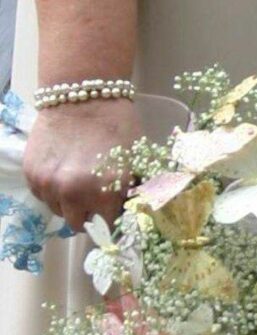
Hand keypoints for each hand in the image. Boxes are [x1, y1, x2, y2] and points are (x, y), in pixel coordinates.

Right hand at [23, 98, 141, 230]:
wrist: (84, 94)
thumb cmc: (116, 127)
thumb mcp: (135, 164)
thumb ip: (131, 195)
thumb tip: (128, 216)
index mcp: (104, 194)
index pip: (107, 228)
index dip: (110, 220)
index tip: (110, 212)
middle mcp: (74, 194)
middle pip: (79, 224)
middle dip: (88, 214)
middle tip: (93, 197)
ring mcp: (50, 184)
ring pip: (58, 210)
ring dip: (67, 202)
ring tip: (76, 180)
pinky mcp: (32, 173)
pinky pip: (42, 195)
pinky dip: (51, 189)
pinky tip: (61, 172)